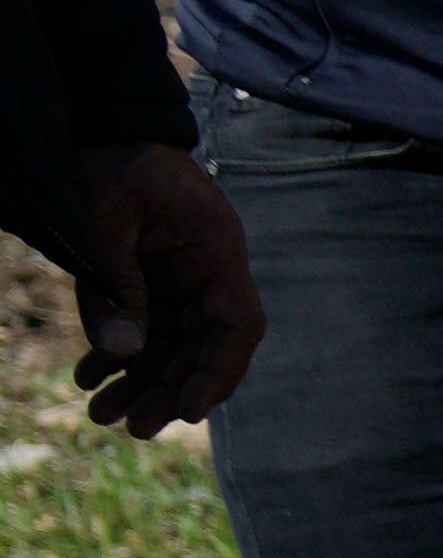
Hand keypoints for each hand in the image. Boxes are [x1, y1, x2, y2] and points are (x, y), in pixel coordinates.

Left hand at [56, 143, 249, 431]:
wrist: (102, 129)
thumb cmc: (111, 162)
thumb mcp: (104, 217)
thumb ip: (114, 283)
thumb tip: (121, 352)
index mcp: (216, 249)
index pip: (237, 324)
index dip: (218, 372)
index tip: (188, 412)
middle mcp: (207, 270)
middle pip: (203, 346)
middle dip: (169, 390)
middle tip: (132, 429)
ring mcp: (180, 277)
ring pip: (171, 345)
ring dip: (140, 382)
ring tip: (100, 415)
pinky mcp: (152, 279)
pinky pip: (144, 327)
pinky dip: (119, 356)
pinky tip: (90, 378)